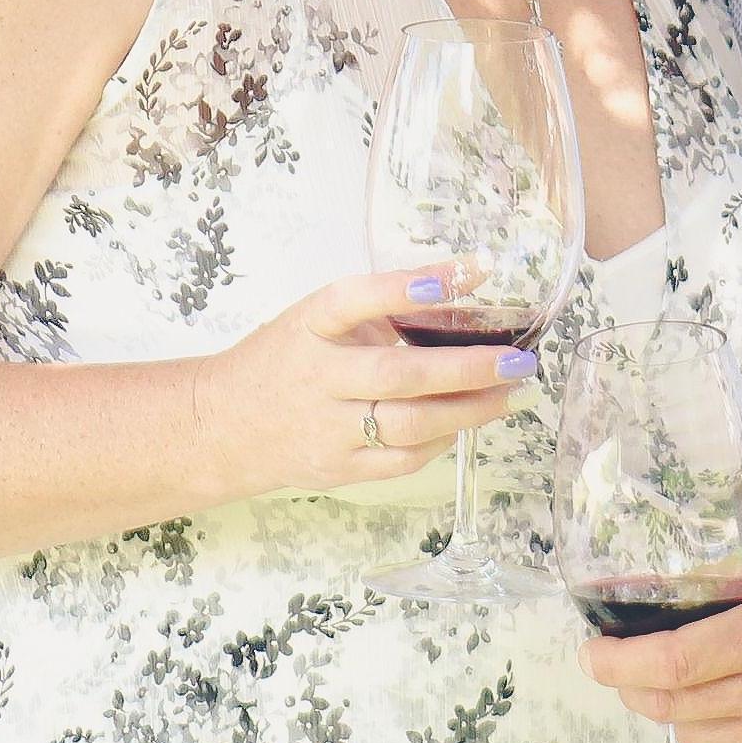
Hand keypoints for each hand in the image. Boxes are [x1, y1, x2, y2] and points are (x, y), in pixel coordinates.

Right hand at [193, 263, 532, 500]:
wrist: (223, 426)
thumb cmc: (284, 360)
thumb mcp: (317, 317)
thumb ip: (377, 304)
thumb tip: (460, 282)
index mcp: (309, 327)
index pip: (354, 298)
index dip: (406, 287)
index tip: (461, 274)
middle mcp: (318, 378)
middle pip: (397, 376)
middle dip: (465, 369)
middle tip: (517, 359)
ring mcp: (328, 429)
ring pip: (408, 426)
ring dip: (468, 411)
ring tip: (510, 393)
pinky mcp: (339, 468)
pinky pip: (401, 459)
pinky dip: (441, 440)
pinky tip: (467, 421)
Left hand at [577, 563, 741, 742]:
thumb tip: (687, 591)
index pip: (672, 660)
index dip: (618, 663)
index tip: (592, 655)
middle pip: (673, 703)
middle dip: (638, 687)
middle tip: (628, 671)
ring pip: (695, 738)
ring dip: (678, 716)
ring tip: (694, 692)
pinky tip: (726, 725)